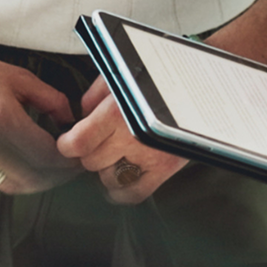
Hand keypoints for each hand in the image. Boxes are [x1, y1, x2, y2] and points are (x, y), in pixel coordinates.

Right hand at [0, 42, 80, 194]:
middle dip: (59, 176)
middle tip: (72, 166)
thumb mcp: (18, 76)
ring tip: (51, 169)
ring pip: (15, 186)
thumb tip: (69, 120)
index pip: (47, 156)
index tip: (80, 156)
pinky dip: (15, 180)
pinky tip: (24, 168)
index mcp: (2, 119)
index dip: (69, 162)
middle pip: (34, 178)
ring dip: (38, 182)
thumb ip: (50, 99)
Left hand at [55, 76, 186, 203]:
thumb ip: (95, 96)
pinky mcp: (165, 168)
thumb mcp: (121, 74)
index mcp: (117, 113)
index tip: (68, 142)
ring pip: (109, 179)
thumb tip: (81, 113)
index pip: (77, 144)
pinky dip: (122, 191)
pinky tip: (119, 181)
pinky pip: (135, 193)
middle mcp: (131, 138)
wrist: (199, 84)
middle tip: (97, 142)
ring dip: (106, 169)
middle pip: (91, 162)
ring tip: (114, 155)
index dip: (67, 144)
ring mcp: (149, 156)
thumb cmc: (160, 76)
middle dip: (90, 152)